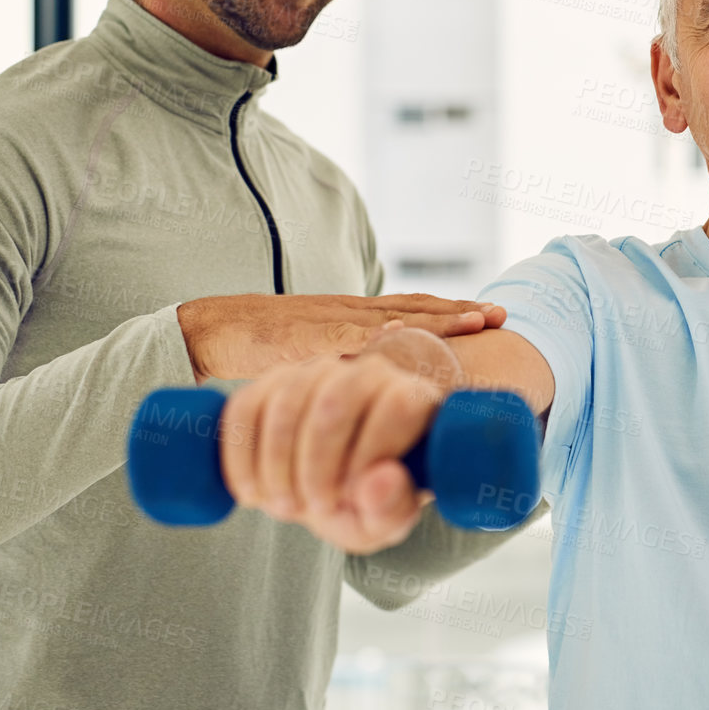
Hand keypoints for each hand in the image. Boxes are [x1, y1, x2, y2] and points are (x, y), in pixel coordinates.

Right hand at [176, 293, 504, 382]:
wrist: (207, 330)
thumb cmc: (258, 349)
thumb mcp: (314, 361)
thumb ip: (343, 373)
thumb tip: (373, 400)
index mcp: (351, 319)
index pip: (409, 312)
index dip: (449, 313)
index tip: (488, 316)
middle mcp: (347, 314)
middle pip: (413, 309)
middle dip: (458, 312)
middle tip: (501, 315)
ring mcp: (328, 322)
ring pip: (391, 317)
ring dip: (435, 318)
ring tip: (475, 321)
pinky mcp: (304, 336)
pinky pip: (345, 336)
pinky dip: (376, 335)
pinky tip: (406, 334)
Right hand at [216, 335, 454, 552]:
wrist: (329, 493)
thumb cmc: (367, 502)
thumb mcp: (384, 520)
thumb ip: (392, 507)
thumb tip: (381, 479)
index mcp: (410, 399)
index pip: (396, 405)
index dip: (370, 452)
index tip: (351, 497)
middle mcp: (365, 373)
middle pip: (335, 402)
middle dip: (317, 465)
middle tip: (314, 509)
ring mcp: (315, 373)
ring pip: (287, 403)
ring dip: (278, 465)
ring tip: (285, 506)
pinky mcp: (268, 385)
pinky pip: (245, 409)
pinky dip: (242, 457)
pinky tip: (251, 493)